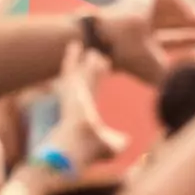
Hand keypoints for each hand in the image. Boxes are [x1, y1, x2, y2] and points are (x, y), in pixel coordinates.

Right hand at [41, 45, 127, 166]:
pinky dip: (72, 57)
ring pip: (77, 72)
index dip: (97, 78)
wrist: (76, 144)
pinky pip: (70, 68)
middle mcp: (76, 102)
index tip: (104, 66)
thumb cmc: (91, 150)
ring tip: (86, 48)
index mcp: (85, 112)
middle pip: (84, 79)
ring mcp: (71, 94)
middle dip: (89, 66)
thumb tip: (126, 141)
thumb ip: (118, 141)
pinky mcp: (67, 88)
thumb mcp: (111, 145)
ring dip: (81, 60)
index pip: (92, 90)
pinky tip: (75, 45)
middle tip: (95, 53)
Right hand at [97, 0, 194, 84]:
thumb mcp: (162, 71)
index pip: (167, 41)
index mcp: (139, 44)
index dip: (187, 42)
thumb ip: (185, 71)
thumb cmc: (130, 61)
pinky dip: (187, 6)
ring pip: (174, 9)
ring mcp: (140, 8)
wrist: (109, 42)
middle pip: (173, 22)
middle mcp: (139, 24)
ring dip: (194, 14)